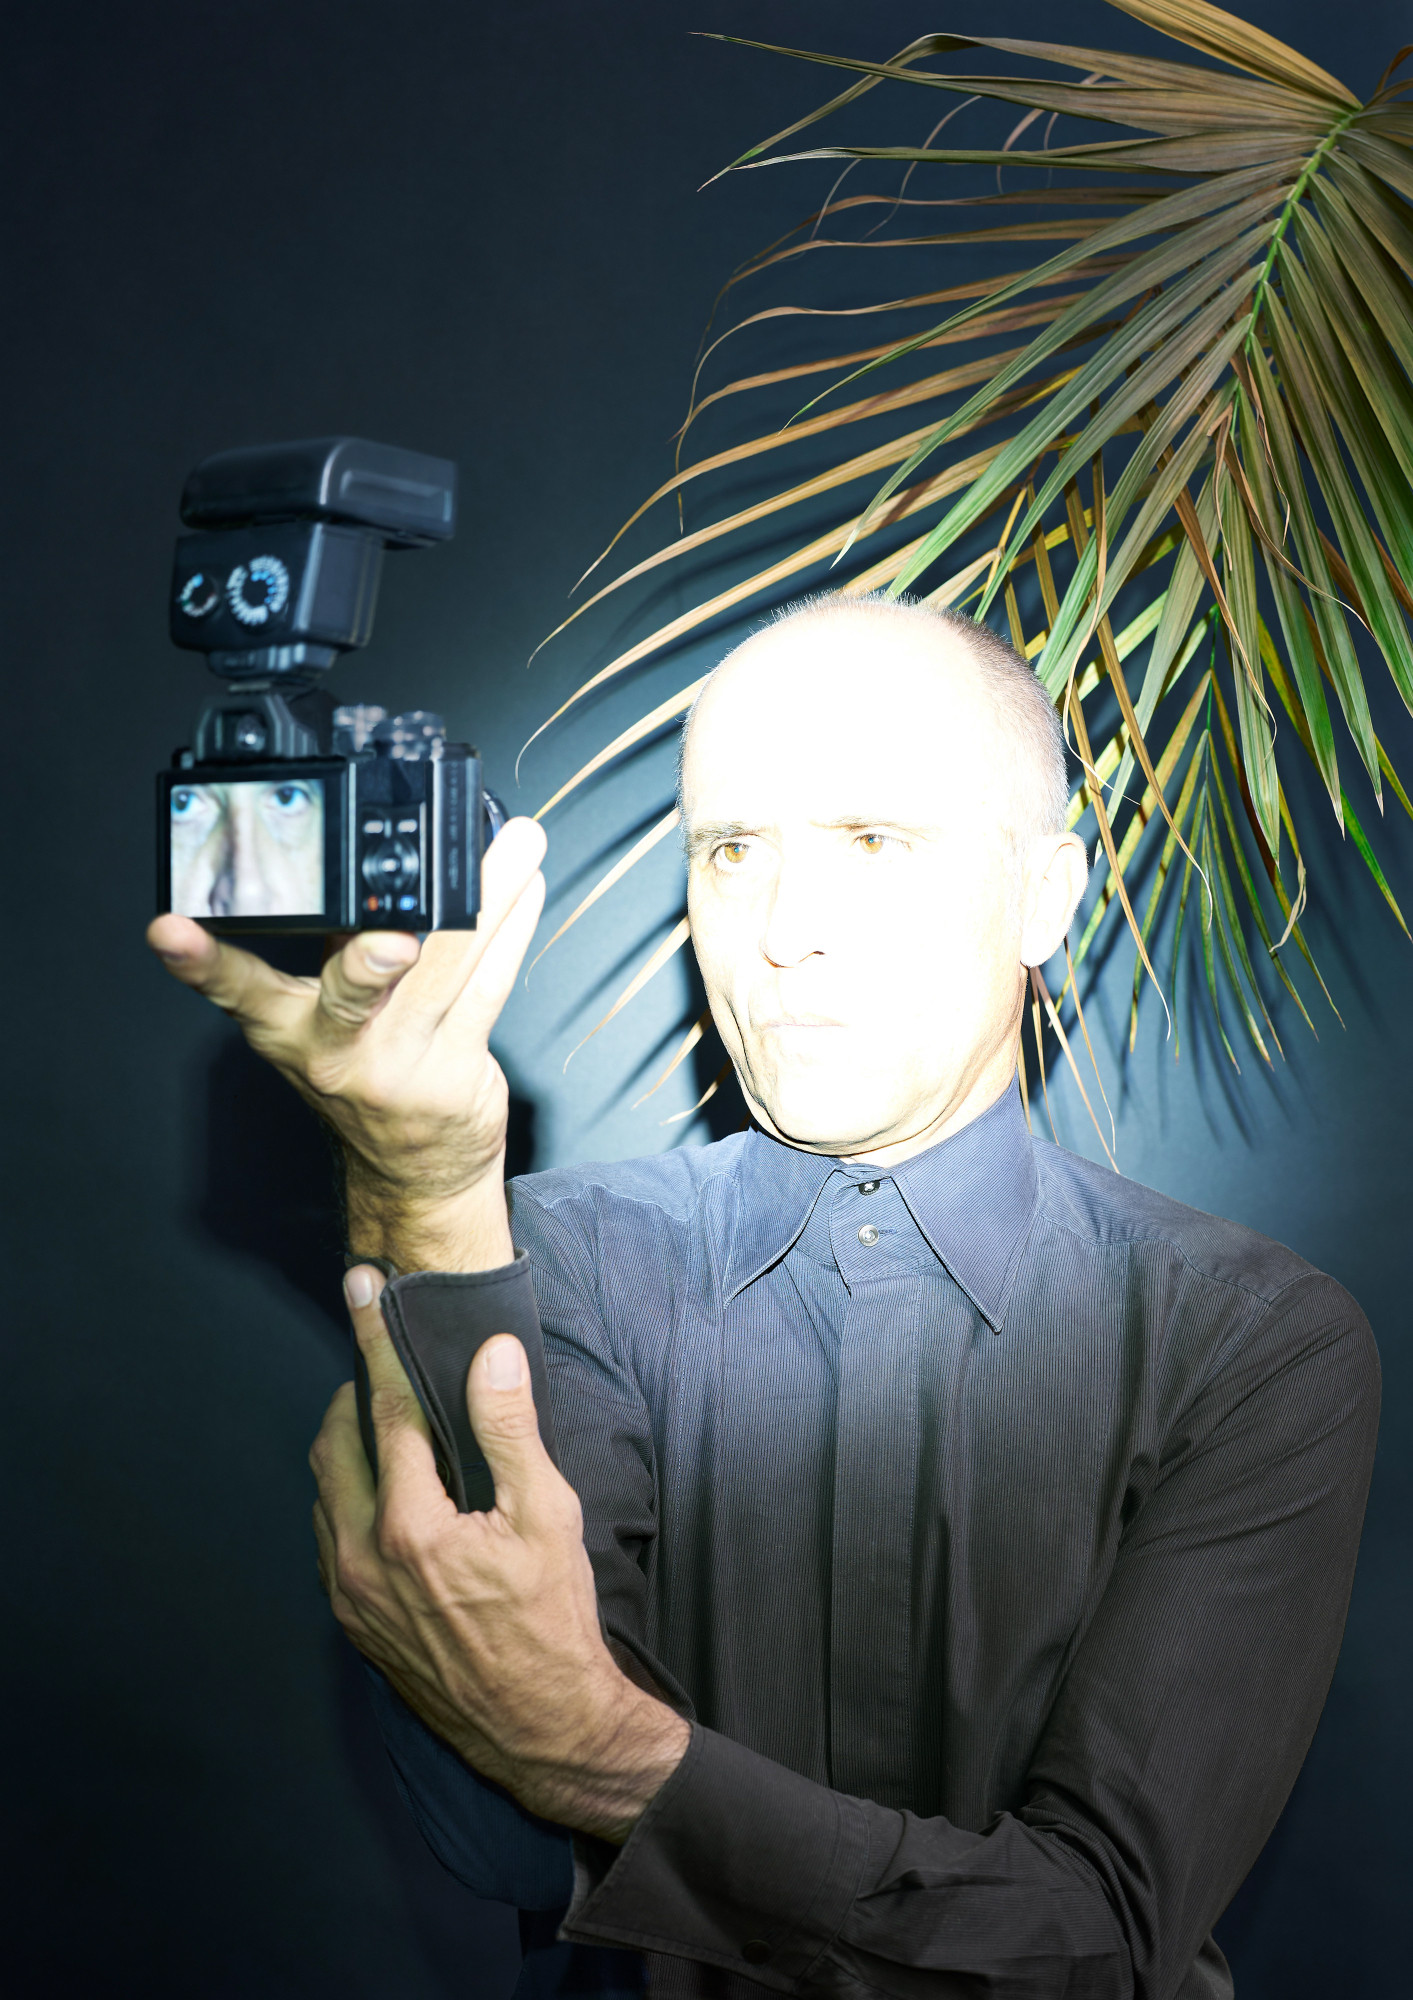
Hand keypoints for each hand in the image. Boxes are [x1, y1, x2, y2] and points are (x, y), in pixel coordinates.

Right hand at [147, 816, 547, 1268]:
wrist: (415, 1172)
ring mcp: (400, 1063)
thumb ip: (331, 951)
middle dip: (368, 960)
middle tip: (388, 937)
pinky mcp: (457, 1068)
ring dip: (489, 898)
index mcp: (286, 1027)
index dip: (201, 960)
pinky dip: (513, 929)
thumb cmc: (369, 1077)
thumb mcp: (321, 1022)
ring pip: (446, 969)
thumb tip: (368, 857)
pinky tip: (526, 888)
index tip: (170, 930)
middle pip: (352, 990)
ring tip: (515, 845)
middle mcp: (336, 1048)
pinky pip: (490, 987)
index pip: (236, 986)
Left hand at [310, 1266, 689, 1840]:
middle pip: (333, 1444)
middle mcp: (361, 1560)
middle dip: (354, 1391)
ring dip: (348, 1445)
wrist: (543, 1727)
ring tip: (388, 1420)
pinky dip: (348, 1496)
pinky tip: (386, 1490)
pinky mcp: (353, 1624)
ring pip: (323, 1493)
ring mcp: (349, 1596)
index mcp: (409, 1526)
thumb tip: (490, 1354)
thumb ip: (510, 1429)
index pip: (385, 1408)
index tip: (362, 1288)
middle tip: (383, 1360)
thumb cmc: (553, 1620)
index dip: (376, 1340)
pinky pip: (328, 1538)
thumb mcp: (549, 1515)